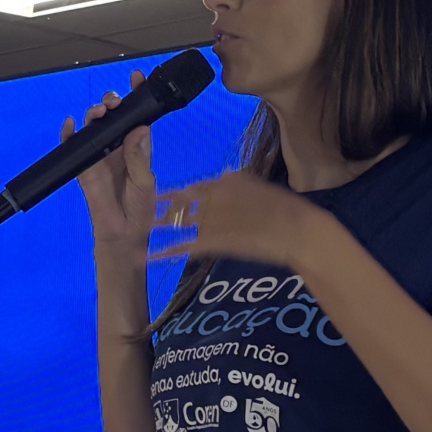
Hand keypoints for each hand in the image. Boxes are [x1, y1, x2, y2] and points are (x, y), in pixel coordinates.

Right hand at [69, 71, 157, 262]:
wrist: (122, 234)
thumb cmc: (139, 209)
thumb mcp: (145, 182)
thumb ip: (139, 157)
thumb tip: (139, 129)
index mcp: (137, 148)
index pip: (137, 117)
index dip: (137, 97)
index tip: (137, 78)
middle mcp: (118, 147)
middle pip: (113, 116)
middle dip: (112, 102)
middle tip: (114, 102)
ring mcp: (99, 155)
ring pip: (93, 126)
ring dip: (94, 114)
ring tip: (99, 111)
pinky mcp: (83, 167)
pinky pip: (72, 147)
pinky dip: (68, 134)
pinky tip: (70, 124)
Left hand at [151, 171, 323, 268]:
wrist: (297, 230)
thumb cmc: (283, 208)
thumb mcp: (257, 186)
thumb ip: (237, 180)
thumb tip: (224, 174)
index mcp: (223, 183)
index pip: (191, 187)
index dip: (173, 194)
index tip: (156, 196)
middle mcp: (212, 199)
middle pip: (178, 204)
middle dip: (159, 209)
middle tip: (140, 214)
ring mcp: (211, 221)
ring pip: (176, 224)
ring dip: (155, 228)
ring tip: (134, 232)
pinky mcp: (214, 242)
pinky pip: (182, 247)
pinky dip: (163, 252)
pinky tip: (147, 257)